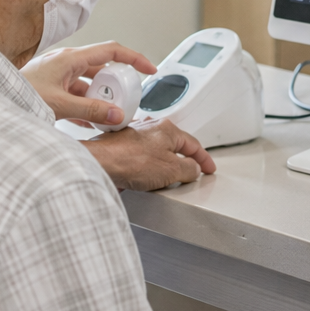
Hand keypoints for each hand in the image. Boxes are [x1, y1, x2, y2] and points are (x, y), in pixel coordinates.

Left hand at [21, 41, 156, 125]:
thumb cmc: (19, 94)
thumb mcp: (59, 105)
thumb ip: (90, 110)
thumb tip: (117, 114)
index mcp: (70, 58)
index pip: (112, 50)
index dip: (134, 58)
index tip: (149, 69)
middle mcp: (65, 62)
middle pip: (102, 69)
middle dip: (115, 86)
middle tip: (125, 102)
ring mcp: (58, 74)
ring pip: (88, 84)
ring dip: (99, 99)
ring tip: (108, 116)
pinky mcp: (51, 87)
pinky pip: (76, 94)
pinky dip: (86, 106)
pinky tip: (89, 122)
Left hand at [82, 118, 215, 190]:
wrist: (100, 163)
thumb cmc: (130, 160)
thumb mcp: (171, 169)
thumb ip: (189, 169)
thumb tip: (194, 169)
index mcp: (167, 129)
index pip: (193, 144)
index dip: (204, 159)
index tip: (209, 169)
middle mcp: (150, 128)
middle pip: (174, 146)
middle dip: (183, 161)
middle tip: (189, 176)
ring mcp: (134, 136)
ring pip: (157, 152)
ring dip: (164, 166)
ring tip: (163, 181)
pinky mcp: (121, 147)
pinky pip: (142, 159)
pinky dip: (147, 169)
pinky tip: (143, 179)